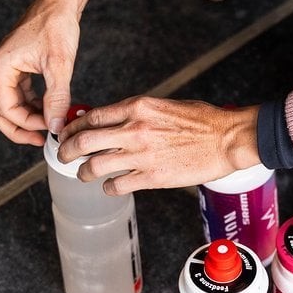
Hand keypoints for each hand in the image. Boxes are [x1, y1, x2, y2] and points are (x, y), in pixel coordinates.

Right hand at [0, 0, 110, 145]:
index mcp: (1, 67)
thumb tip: (55, 125)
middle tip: (41, 141)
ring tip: (51, 126)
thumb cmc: (57, 25)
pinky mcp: (19, 65)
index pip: (4, 109)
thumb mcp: (59, 65)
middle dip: (19, 128)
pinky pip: (20, 93)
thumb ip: (57, 97)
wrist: (60, 1)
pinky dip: (34, 104)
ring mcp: (7, 67)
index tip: (49, 130)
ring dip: (28, 117)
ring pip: (10, 103)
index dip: (26, 125)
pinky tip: (51, 109)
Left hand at [57, 98, 261, 194]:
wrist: (227, 139)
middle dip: (68, 150)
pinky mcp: (153, 177)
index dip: (75, 127)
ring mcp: (142, 155)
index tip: (69, 133)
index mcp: (138, 107)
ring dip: (84, 172)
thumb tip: (117, 122)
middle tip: (65, 156)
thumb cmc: (204, 121)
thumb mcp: (166, 105)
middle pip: (85, 141)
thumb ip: (139, 113)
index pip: (92, 117)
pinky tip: (111, 186)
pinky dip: (109, 187)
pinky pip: (117, 185)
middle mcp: (135, 129)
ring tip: (84, 175)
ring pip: (95, 166)